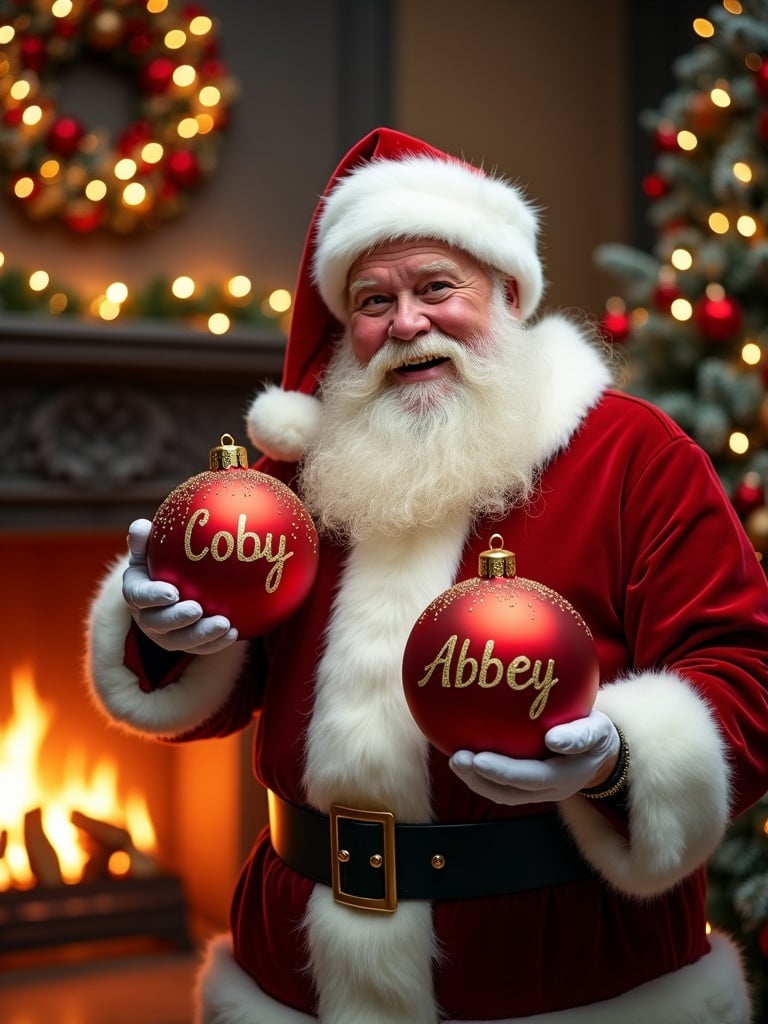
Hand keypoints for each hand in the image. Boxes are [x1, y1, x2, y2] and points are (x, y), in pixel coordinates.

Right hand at [122, 518, 238, 654]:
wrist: (171, 584)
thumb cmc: (161, 560)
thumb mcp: (150, 548)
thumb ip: (144, 538)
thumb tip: (141, 526)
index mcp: (137, 593)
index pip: (138, 596)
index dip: (153, 596)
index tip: (172, 592)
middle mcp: (147, 617)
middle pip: (159, 624)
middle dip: (177, 619)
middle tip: (197, 609)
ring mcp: (166, 635)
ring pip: (181, 641)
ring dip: (203, 635)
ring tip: (225, 625)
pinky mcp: (185, 644)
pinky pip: (201, 648)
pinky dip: (217, 643)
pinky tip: (235, 633)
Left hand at [449, 710, 619, 805]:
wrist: (601, 751)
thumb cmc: (596, 733)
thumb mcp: (597, 730)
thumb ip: (580, 735)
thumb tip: (552, 738)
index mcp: (564, 777)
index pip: (530, 778)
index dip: (502, 772)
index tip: (478, 758)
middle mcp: (548, 790)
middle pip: (509, 792)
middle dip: (479, 778)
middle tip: (457, 758)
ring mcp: (537, 791)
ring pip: (502, 793)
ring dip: (475, 780)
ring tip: (455, 760)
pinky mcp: (528, 786)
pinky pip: (501, 785)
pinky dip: (480, 775)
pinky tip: (464, 755)